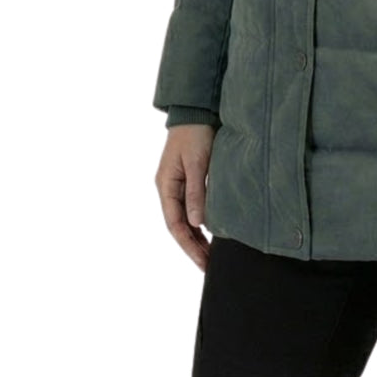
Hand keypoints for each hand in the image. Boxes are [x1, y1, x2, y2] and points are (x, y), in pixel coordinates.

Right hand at [155, 124, 214, 271]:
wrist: (195, 109)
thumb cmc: (195, 133)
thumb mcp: (197, 162)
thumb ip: (196, 192)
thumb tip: (198, 224)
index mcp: (166, 186)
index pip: (176, 225)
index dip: (189, 246)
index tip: (203, 263)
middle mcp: (168, 188)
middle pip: (179, 225)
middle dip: (193, 247)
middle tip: (209, 267)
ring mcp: (177, 184)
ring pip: (185, 218)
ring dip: (197, 237)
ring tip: (211, 256)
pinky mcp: (188, 178)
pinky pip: (191, 206)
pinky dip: (200, 221)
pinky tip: (210, 231)